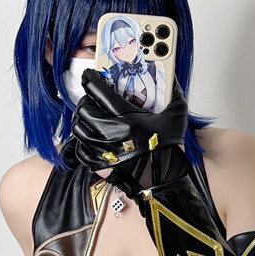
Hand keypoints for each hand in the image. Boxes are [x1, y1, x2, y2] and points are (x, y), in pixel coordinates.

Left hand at [71, 68, 187, 172]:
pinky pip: (80, 149)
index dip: (90, 79)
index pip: (98, 91)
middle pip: (84, 109)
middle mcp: (111, 133)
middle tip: (91, 98)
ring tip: (88, 116)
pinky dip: (81, 141)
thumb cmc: (168, 151)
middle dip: (86, 100)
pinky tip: (89, 136)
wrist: (164, 180)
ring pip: (78, 128)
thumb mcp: (176, 117)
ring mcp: (103, 150)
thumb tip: (174, 79)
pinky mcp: (99, 164)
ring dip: (81, 120)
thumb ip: (175, 94)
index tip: (88, 75)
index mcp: (127, 118)